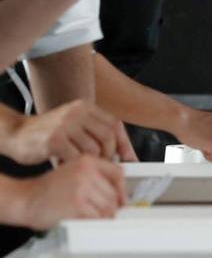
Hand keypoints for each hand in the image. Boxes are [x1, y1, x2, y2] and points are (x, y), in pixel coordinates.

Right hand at [0, 100, 135, 163]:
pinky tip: (72, 168)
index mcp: (85, 107)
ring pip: (93, 148)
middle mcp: (77, 112)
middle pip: (107, 135)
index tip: (131, 159)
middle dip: (111, 155)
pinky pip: (76, 157)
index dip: (124, 143)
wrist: (17, 134)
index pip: (114, 124)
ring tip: (88, 169)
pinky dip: (77, 166)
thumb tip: (122, 152)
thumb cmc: (48, 134)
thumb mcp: (74, 124)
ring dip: (94, 163)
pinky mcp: (54, 140)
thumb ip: (94, 132)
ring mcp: (65, 125)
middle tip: (107, 167)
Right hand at [11, 156, 124, 230]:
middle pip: (113, 192)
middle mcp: (86, 171)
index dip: (122, 187)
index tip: (122, 196)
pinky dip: (95, 221)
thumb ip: (93, 174)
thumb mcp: (72, 170)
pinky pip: (96, 215)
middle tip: (110, 211)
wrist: (26, 198)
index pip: (117, 172)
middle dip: (113, 205)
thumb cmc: (47, 188)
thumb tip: (116, 188)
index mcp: (87, 161)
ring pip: (108, 205)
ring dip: (105, 215)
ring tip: (98, 216)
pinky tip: (88, 219)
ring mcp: (82, 187)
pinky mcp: (77, 204)